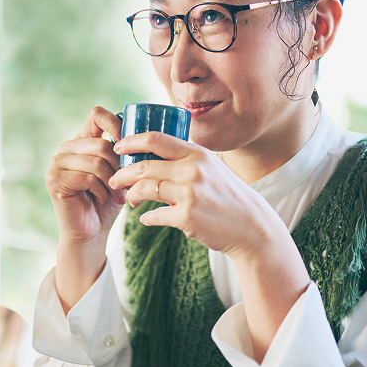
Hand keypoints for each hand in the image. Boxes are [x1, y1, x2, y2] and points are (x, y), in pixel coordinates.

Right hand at [46, 107, 127, 310]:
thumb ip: (124, 152)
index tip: (130, 147)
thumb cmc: (108, 201)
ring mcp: (57, 163)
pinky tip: (102, 200)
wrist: (91, 232)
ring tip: (115, 195)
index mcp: (82, 140)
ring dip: (112, 182)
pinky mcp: (54, 180)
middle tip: (125, 185)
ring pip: (96, 161)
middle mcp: (66, 148)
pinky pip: (87, 177)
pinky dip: (101, 190)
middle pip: (101, 143)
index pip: (97, 115)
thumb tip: (146, 133)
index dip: (117, 126)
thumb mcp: (120, 172)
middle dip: (119, 167)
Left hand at [108, 131, 288, 261]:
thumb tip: (153, 155)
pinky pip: (155, 215)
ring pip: (145, 189)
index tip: (118, 147)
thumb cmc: (228, 196)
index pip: (156, 139)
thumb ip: (187, 160)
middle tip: (114, 180)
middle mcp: (193, 170)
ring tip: (130, 199)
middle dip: (122, 173)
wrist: (251, 227)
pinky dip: (147, 218)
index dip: (131, 141)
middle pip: (144, 166)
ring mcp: (190, 194)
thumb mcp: (211, 168)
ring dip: (131, 195)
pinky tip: (146, 218)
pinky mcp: (187, 217)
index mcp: (197, 153)